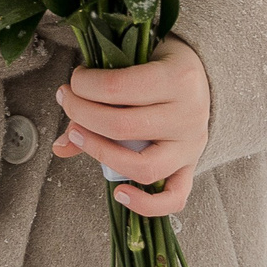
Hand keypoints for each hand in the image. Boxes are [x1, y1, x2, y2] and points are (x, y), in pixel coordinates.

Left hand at [51, 37, 208, 216]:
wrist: (206, 76)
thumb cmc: (165, 65)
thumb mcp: (139, 62)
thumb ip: (102, 94)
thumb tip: (60, 144)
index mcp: (177, 79)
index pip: (118, 88)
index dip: (85, 86)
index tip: (73, 82)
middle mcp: (187, 115)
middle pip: (122, 126)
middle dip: (82, 114)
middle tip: (67, 103)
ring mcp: (191, 146)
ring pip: (143, 166)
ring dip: (100, 154)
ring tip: (77, 138)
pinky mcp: (191, 167)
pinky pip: (173, 198)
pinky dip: (145, 204)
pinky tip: (119, 193)